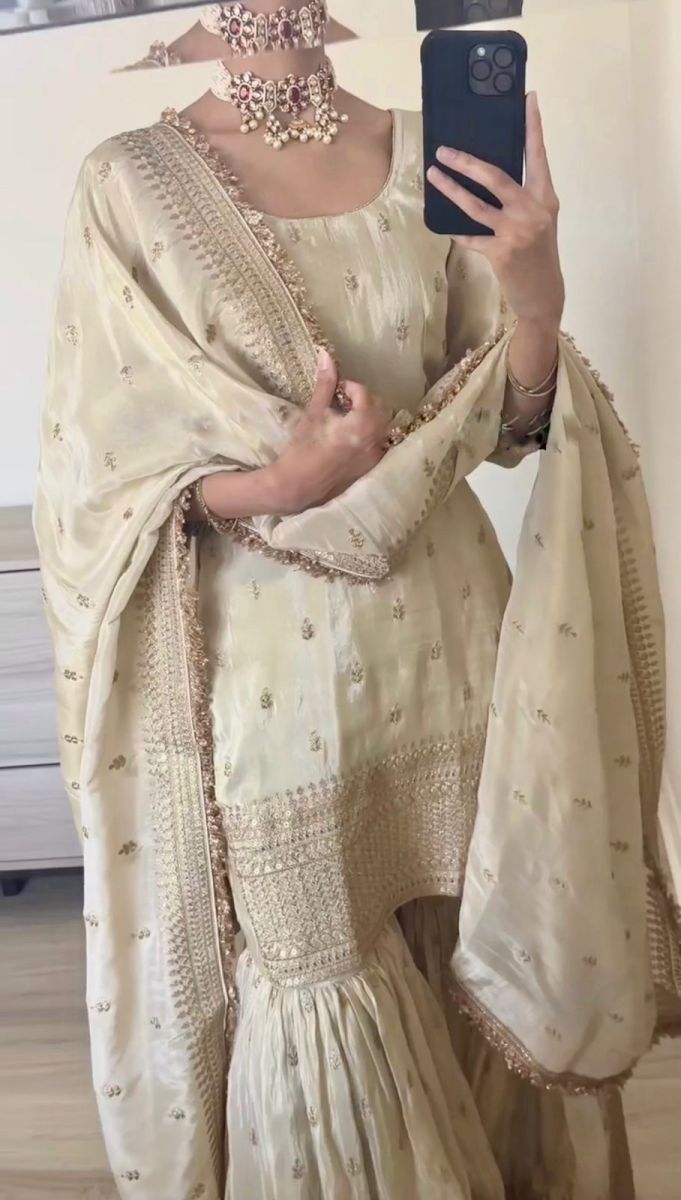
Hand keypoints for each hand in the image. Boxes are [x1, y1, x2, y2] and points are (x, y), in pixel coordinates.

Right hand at [269, 350, 392, 513]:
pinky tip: (350, 437)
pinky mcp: (370, 468)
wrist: (296, 487)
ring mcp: (374, 456)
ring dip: (368, 416)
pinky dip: (369, 434)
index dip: (349, 386)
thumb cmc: (301, 449)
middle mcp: (374, 440)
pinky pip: (378, 443)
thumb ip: (325, 385)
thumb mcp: (313, 414)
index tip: (336, 389)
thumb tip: (326, 354)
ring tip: (346, 418)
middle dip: (363, 399)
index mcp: (362, 424)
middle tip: (342, 401)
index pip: (365, 393)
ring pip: (382, 426)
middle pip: (380, 408)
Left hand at [427, 92, 564, 330]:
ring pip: (476, 205)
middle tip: (444, 149)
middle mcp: (532, 210)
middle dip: (467, 161)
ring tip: (434, 174)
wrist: (544, 294)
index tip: (528, 97)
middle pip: (496, 176)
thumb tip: (489, 175)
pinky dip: (454, 229)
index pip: (537, 155)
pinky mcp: (500, 252)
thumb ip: (522, 197)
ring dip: (451, 189)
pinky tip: (440, 221)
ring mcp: (516, 232)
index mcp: (545, 197)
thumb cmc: (539, 254)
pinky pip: (469, 236)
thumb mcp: (540, 220)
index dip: (533, 126)